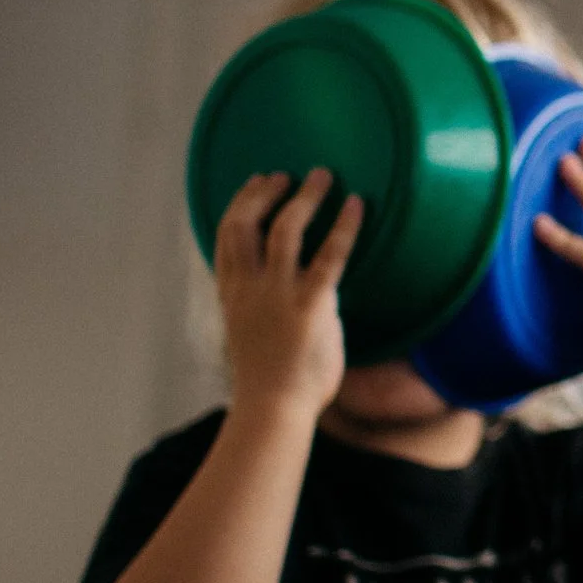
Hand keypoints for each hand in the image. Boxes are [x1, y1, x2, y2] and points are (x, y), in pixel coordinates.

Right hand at [214, 169, 362, 419]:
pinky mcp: (312, 304)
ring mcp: (278, 293)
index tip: (254, 183)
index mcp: (232, 294)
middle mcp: (250, 287)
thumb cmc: (269, 382)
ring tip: (323, 176)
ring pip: (287, 228)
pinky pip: (330, 255)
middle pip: (246, 223)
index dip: (239, 204)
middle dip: (263, 193)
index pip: (225, 237)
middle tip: (284, 174)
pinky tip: (357, 206)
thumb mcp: (251, 335)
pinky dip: (344, 226)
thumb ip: (262, 308)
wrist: (273, 408)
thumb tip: (285, 301)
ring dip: (305, 198)